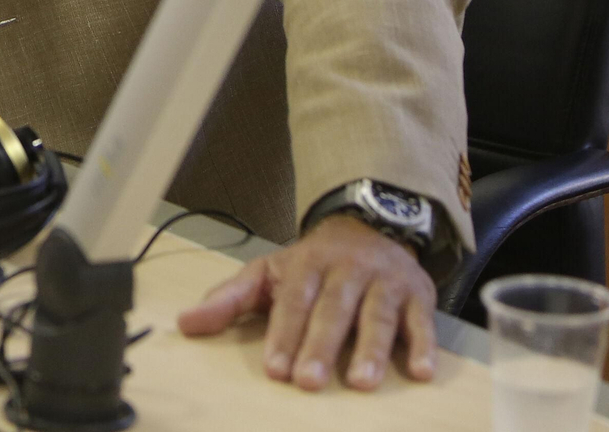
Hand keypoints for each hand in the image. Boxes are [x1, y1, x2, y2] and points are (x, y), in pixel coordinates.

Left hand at [177, 214, 435, 390]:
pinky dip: (424, 346)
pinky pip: (422, 321)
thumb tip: (185, 324)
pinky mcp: (418, 295)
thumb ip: (229, 300)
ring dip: (372, 349)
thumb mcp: (268, 273)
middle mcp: (348, 269)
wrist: (372, 224)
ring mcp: (385, 281)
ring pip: (377, 314)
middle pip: (334, 308)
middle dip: (321, 346)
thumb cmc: (314, 263)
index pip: (294, 300)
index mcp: (307, 263)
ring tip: (361, 383)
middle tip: (309, 383)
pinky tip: (420, 372)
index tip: (274, 369)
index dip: (284, 334)